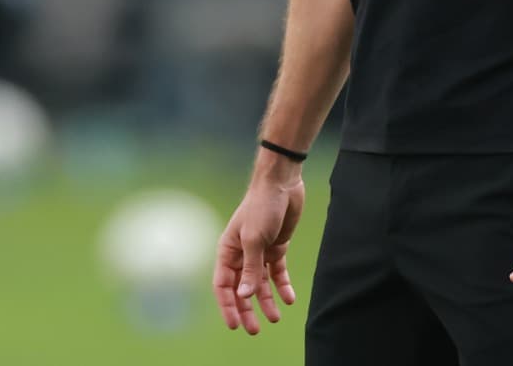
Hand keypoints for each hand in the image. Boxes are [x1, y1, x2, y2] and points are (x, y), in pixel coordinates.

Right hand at [213, 169, 305, 334]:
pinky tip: (289, 298)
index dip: (227, 305)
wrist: (281, 183)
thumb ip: (250, 268)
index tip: (235, 324)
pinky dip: (282, 286)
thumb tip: (244, 295)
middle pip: (242, 288)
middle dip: (247, 309)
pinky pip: (277, 272)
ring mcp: (259, 252)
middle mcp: (241, 254)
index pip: (223, 285)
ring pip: (260, 283)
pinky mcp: (276, 248)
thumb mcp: (254, 239)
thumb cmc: (260, 207)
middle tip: (254, 330)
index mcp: (227, 251)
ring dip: (266, 301)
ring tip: (275, 318)